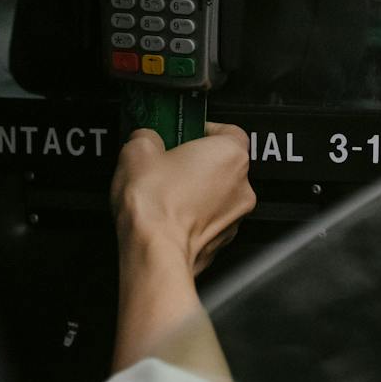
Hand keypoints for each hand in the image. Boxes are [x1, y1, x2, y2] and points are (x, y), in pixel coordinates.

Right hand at [110, 124, 255, 381]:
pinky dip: (194, 216)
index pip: (229, 130)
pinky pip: (210, 220)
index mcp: (231, 154)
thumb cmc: (155, 204)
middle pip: (223, 164)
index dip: (202, 129)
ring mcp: (236, 217)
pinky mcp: (222, 242)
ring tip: (164, 191)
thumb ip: (148, 137)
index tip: (181, 132)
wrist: (155, 252)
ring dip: (196, 191)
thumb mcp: (138, 151)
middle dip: (196, 162)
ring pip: (218, 195)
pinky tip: (169, 215)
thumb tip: (146, 140)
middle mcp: (242, 186)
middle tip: (168, 163)